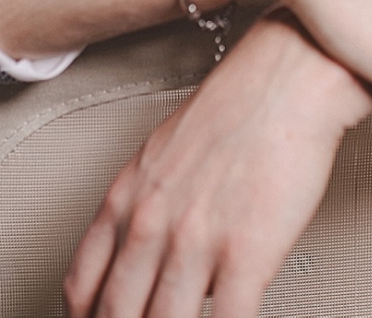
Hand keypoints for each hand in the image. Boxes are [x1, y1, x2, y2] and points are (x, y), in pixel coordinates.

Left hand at [63, 12, 371, 317]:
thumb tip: (149, 254)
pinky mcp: (246, 256)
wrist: (289, 76)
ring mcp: (196, 242)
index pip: (82, 286)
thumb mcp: (167, 149)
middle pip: (116, 316)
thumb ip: (149, 204)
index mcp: (128, 196)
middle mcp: (152, 222)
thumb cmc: (240, 104)